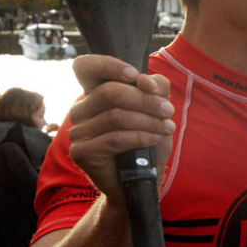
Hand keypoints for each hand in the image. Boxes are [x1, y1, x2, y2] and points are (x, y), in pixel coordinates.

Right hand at [67, 54, 173, 200]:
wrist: (139, 181)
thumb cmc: (146, 144)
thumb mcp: (156, 112)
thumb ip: (154, 89)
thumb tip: (145, 81)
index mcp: (94, 94)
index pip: (86, 67)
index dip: (108, 65)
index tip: (135, 76)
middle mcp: (80, 110)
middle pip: (110, 92)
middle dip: (145, 100)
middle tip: (169, 111)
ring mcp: (77, 131)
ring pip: (115, 115)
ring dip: (148, 120)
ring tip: (167, 128)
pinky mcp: (81, 152)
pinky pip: (114, 138)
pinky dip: (140, 137)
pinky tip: (154, 140)